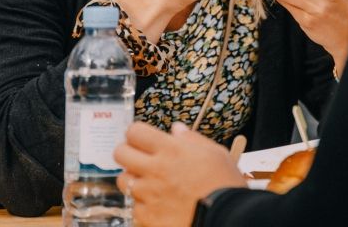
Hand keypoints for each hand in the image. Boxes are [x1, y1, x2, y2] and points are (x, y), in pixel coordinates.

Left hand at [114, 122, 245, 226]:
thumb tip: (177, 129)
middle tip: (138, 158)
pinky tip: (156, 205)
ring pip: (123, 181)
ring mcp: (149, 194)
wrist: (227, 218)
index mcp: (171, 150)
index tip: (141, 139)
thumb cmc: (225, 186)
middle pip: (120, 153)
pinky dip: (142, 206)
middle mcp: (155, 169)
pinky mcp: (147, 217)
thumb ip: (192, 139)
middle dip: (127, 153)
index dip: (136, 134)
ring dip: (133, 180)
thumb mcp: (215, 154)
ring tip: (148, 184)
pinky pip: (134, 207)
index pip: (135, 132)